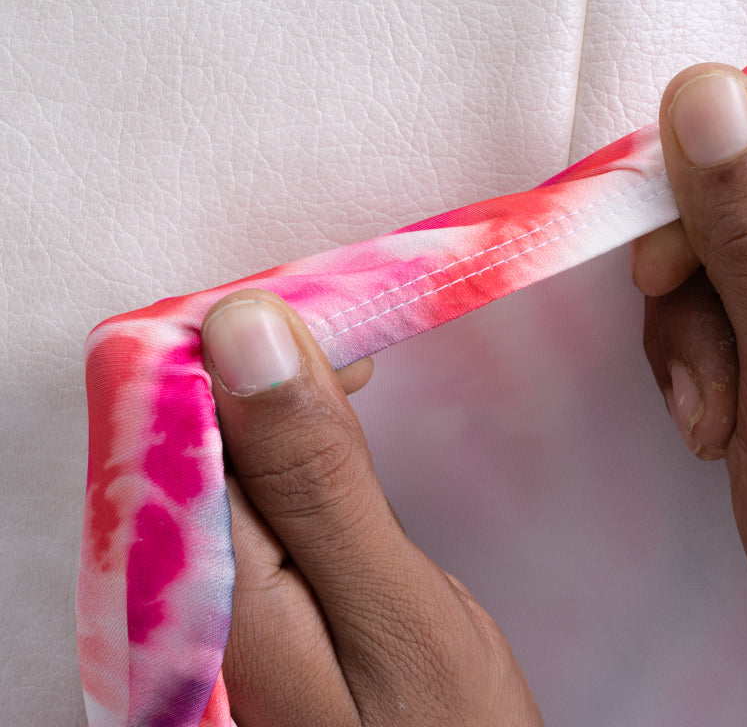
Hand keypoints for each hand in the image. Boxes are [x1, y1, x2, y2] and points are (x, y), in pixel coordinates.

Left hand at [200, 290, 542, 725]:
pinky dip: (291, 436)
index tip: (321, 314)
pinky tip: (329, 423)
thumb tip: (247, 336)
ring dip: (281, 393)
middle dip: (264, 366)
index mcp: (209, 595)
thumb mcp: (395, 608)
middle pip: (189, 433)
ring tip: (351, 371)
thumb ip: (315, 477)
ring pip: (219, 452)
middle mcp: (186, 597)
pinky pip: (247, 486)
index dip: (238, 349)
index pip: (177, 423)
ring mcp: (214, 601)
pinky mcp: (249, 600)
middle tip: (352, 342)